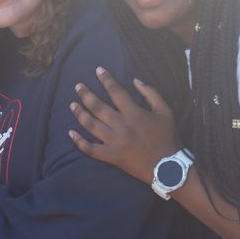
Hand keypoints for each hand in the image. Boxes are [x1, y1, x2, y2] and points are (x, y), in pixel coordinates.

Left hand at [68, 68, 176, 182]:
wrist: (168, 168)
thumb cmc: (167, 138)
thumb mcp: (165, 111)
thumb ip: (151, 93)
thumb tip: (135, 80)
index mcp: (134, 113)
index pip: (116, 92)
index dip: (106, 79)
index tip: (98, 70)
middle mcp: (122, 126)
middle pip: (98, 107)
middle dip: (86, 94)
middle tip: (78, 86)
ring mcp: (115, 142)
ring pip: (91, 125)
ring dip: (80, 114)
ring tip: (72, 105)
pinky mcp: (112, 156)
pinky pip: (91, 149)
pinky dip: (79, 142)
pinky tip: (71, 133)